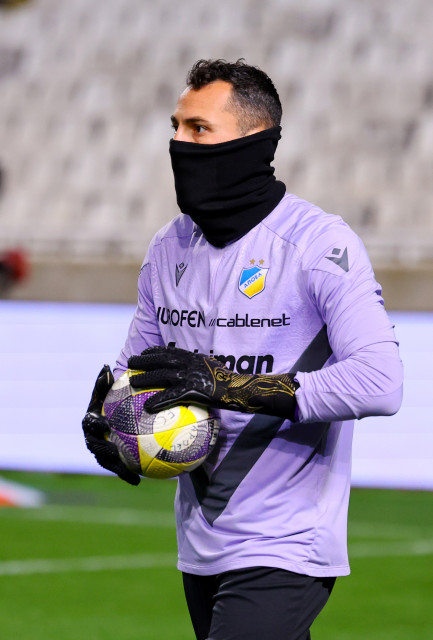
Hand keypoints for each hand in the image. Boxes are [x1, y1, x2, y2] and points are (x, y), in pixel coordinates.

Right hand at [82, 365, 139, 485]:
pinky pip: (119, 468)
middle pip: (95, 446)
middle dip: (103, 451)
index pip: (90, 423)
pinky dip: (128, 475)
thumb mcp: (110, 390)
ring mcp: (101, 450)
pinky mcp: (111, 460)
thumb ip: (106, 382)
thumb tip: (106, 366)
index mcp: (90, 420)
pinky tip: (140, 481)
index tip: (106, 425)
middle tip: (114, 452)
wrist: (114, 417)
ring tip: (131, 475)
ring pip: (106, 461)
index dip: (96, 425)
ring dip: (117, 468)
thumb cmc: (112, 400)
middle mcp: (93, 437)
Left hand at [127, 347, 298, 420]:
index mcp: (194, 357)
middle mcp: (189, 363)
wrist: (240, 387)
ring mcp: (190, 375)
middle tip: (130, 362)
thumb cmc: (229, 381)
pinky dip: (158, 400)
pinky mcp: (192, 389)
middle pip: (161, 360)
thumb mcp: (214, 369)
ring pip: (161, 376)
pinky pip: (171, 396)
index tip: (144, 351)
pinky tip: (147, 407)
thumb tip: (194, 377)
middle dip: (144, 360)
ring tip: (132, 383)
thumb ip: (201, 370)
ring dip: (145, 378)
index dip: (155, 350)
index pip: (170, 350)